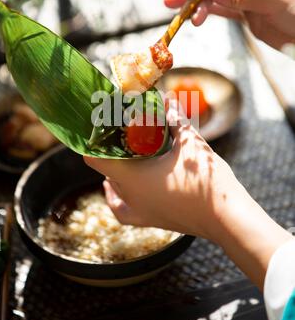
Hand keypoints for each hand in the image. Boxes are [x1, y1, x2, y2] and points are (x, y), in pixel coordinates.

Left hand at [85, 112, 239, 238]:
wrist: (226, 217)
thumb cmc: (206, 181)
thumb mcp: (190, 143)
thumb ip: (176, 119)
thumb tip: (168, 99)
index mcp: (131, 177)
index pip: (94, 157)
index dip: (93, 140)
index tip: (100, 126)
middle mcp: (129, 196)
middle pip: (105, 169)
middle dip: (111, 149)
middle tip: (122, 132)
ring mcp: (138, 211)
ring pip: (115, 187)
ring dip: (117, 170)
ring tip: (126, 155)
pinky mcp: (150, 220)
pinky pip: (123, 209)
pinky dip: (118, 198)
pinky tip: (121, 190)